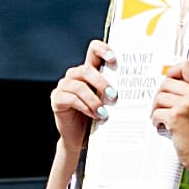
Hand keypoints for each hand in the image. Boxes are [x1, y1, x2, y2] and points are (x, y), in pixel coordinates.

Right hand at [51, 39, 115, 153]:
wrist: (81, 138)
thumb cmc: (98, 117)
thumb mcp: (107, 101)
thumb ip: (113, 90)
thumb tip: (132, 84)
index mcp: (89, 71)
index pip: (93, 50)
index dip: (102, 49)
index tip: (113, 59)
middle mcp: (74, 75)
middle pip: (85, 69)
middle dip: (101, 82)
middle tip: (114, 96)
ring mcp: (63, 86)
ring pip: (78, 86)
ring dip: (94, 100)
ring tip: (104, 113)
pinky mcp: (57, 99)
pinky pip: (70, 99)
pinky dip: (85, 107)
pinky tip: (94, 115)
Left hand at [152, 61, 188, 165]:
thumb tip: (168, 83)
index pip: (186, 66)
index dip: (173, 71)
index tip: (168, 81)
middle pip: (166, 82)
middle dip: (160, 96)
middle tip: (162, 109)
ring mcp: (187, 104)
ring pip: (159, 98)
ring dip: (157, 110)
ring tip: (164, 121)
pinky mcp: (176, 116)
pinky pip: (156, 113)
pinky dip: (156, 122)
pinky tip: (164, 128)